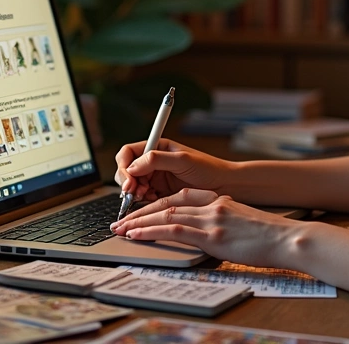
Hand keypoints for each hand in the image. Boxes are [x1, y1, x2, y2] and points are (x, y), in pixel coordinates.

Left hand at [109, 188, 300, 268]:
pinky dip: (151, 231)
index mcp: (219, 200)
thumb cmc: (270, 236)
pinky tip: (137, 235)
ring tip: (121, 229)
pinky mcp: (211, 235)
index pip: (180, 198)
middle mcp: (212, 205)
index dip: (156, 204)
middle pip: (167, 203)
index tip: (141, 212)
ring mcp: (211, 219)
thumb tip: (210, 233)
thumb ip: (222, 222)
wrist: (288, 238)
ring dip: (139, 222)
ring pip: (165, 214)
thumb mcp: (242, 222)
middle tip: (121, 221)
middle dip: (140, 212)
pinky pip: (173, 229)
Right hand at [113, 139, 234, 201]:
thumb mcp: (183, 160)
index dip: (124, 166)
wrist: (224, 186)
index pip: (128, 153)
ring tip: (146, 196)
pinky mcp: (160, 193)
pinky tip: (154, 200)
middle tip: (135, 192)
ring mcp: (156, 178)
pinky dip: (143, 201)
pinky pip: (143, 197)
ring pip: (133, 186)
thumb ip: (157, 159)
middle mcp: (153, 162)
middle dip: (127, 182)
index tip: (129, 179)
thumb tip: (132, 166)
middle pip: (126, 170)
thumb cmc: (208, 168)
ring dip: (134, 192)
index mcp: (157, 147)